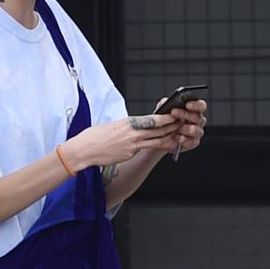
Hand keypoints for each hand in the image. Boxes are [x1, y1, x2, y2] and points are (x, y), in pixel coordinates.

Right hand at [63, 114, 178, 172]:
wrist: (84, 149)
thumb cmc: (95, 136)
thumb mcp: (114, 125)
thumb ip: (128, 126)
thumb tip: (138, 126)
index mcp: (129, 122)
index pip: (154, 119)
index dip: (168, 117)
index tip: (176, 114)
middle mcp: (133, 132)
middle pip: (159, 129)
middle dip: (173, 126)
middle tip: (184, 123)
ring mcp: (133, 144)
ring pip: (157, 140)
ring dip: (170, 137)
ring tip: (180, 135)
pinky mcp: (130, 154)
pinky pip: (146, 149)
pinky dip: (157, 147)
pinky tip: (166, 146)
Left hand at [166, 99, 206, 154]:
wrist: (161, 137)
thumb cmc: (166, 121)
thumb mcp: (163, 111)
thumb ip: (164, 104)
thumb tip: (165, 101)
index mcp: (194, 110)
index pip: (201, 106)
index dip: (196, 105)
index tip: (187, 105)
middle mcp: (198, 121)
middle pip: (198, 117)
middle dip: (185, 114)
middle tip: (174, 113)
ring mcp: (197, 132)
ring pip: (196, 130)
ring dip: (185, 129)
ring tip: (175, 129)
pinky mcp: (194, 142)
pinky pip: (192, 142)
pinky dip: (184, 140)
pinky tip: (176, 137)